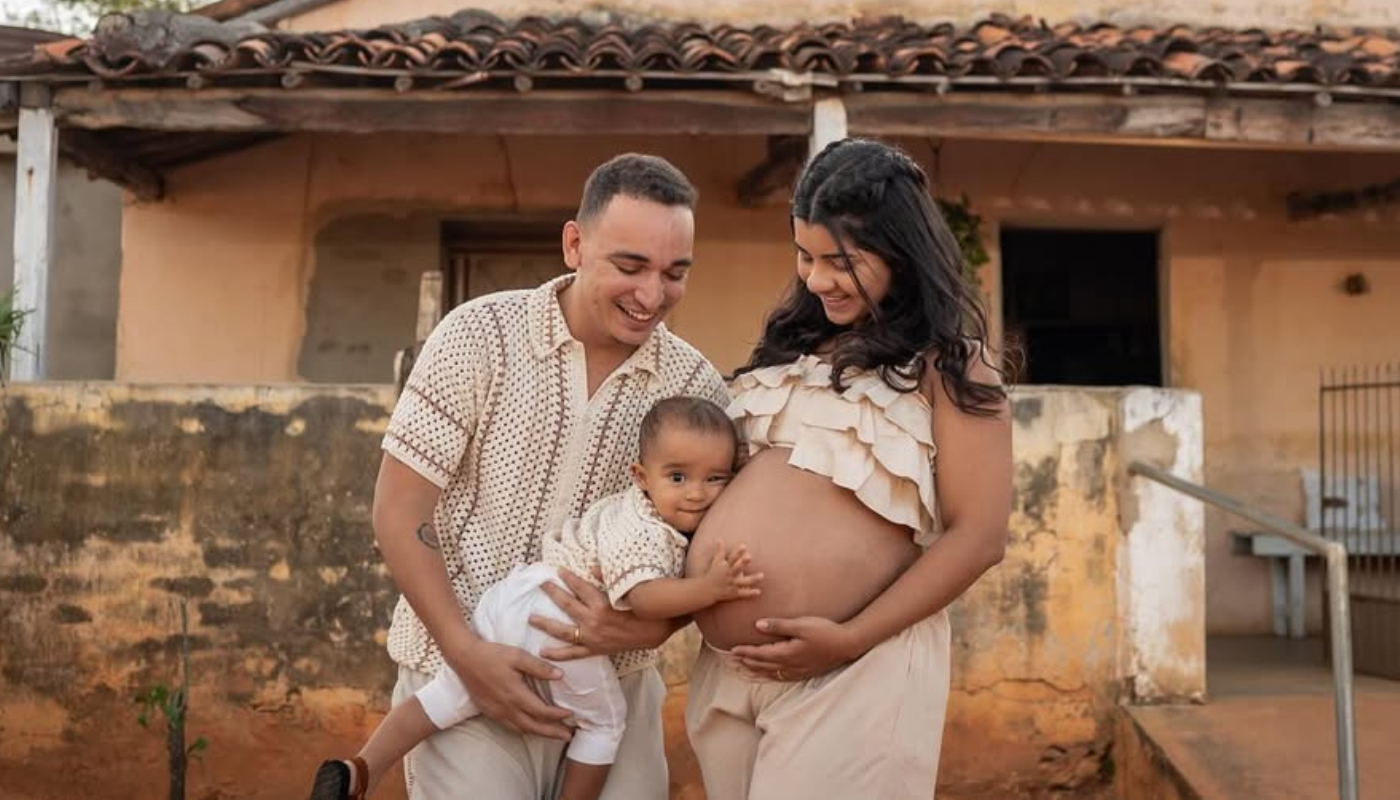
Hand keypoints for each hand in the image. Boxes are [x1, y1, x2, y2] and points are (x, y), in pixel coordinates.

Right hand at [441, 638, 573, 739]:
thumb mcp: (518, 656)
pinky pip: (510, 726)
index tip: (570, 714)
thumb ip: (539, 667)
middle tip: (568, 736)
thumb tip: (560, 675)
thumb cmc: (492, 655)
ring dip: (539, 733)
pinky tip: (530, 727)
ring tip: (553, 734)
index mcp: (515, 694)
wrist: (464, 659)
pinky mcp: (489, 712)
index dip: (557, 715)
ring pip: (521, 729)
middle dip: (552, 733)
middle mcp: (506, 708)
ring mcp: (496, 712)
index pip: (541, 712)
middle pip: (533, 727)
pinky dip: (524, 729)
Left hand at [529, 569, 673, 659]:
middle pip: (567, 605)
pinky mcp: (595, 649)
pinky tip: (543, 652)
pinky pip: (573, 653)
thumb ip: (607, 578)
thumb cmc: (643, 609)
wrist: (654, 632)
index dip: (568, 578)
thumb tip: (592, 566)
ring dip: (546, 624)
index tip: (558, 570)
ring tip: (532, 619)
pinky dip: (558, 654)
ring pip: (564, 630)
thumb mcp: (627, 590)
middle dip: (552, 593)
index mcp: (602, 604)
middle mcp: (594, 620)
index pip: (580, 587)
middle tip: (540, 585)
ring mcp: (592, 637)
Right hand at [703, 540, 762, 602]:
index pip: (732, 558)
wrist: (706, 590)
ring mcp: (731, 584)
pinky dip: (750, 593)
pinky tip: (759, 592)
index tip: (744, 546)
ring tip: (762, 575)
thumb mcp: (715, 562)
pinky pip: (743, 593)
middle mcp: (729, 575)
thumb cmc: (713, 574)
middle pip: (736, 568)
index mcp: (725, 567)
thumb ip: (719, 551)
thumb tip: (720, 539)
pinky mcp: (734, 593)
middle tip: (750, 556)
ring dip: (752, 578)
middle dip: (742, 563)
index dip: (737, 552)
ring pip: (743, 581)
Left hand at [728, 616, 861, 681]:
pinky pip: (781, 677)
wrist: (846, 644)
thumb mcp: (801, 624)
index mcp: (787, 653)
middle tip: (731, 661)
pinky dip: (769, 676)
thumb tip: (757, 625)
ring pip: (770, 673)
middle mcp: (790, 665)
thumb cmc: (825, 631)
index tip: (731, 650)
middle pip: (762, 666)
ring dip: (755, 671)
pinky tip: (767, 674)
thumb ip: (778, 625)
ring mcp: (797, 671)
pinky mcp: (804, 672)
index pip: (760, 654)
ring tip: (743, 669)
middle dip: (746, 663)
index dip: (745, 652)